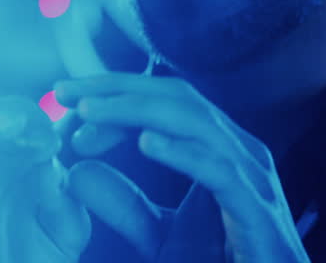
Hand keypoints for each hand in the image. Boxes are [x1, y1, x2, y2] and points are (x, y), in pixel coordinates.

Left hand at [55, 74, 310, 261]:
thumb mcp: (160, 236)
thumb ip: (125, 205)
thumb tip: (76, 173)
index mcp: (220, 150)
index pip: (164, 100)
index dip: (114, 93)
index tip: (64, 99)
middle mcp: (241, 154)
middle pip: (177, 98)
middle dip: (118, 89)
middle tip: (66, 92)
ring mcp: (255, 181)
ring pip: (196, 124)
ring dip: (138, 112)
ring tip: (91, 112)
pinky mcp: (261, 215)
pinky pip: (222, 173)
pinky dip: (184, 154)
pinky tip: (147, 143)